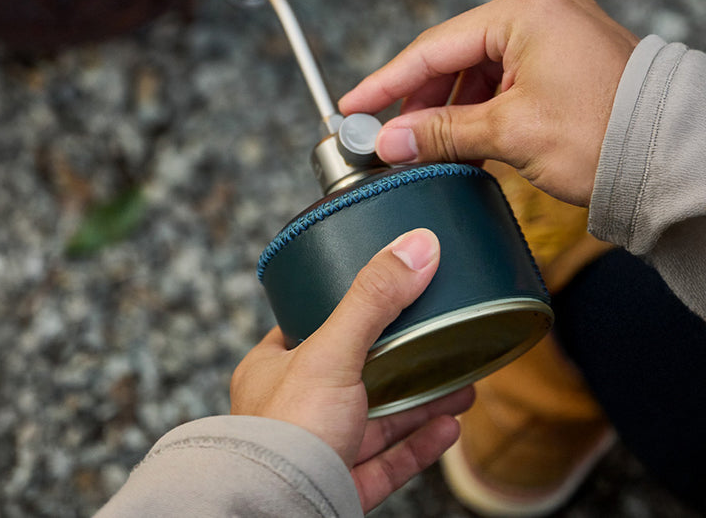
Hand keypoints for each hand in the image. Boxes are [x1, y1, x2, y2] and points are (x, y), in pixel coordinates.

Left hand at [230, 229, 474, 512]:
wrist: (280, 511)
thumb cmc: (286, 434)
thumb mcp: (330, 351)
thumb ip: (373, 300)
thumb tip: (417, 245)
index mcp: (274, 369)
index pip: (311, 328)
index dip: (348, 312)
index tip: (385, 298)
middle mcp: (294, 410)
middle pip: (356, 376)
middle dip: (404, 363)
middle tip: (440, 344)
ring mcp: (319, 450)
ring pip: (377, 421)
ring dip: (420, 403)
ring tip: (461, 385)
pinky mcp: (342, 485)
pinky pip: (387, 461)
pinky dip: (420, 443)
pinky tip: (449, 427)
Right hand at [338, 0, 639, 205]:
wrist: (678, 160)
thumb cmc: (607, 136)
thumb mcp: (510, 133)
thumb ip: (441, 132)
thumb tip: (389, 142)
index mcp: (525, 11)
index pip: (433, 46)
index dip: (386, 82)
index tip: (352, 106)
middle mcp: (539, 11)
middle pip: (454, 56)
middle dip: (420, 100)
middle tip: (388, 137)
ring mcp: (555, 34)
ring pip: (478, 71)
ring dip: (450, 108)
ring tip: (426, 146)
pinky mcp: (565, 60)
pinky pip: (505, 79)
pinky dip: (480, 109)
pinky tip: (463, 137)